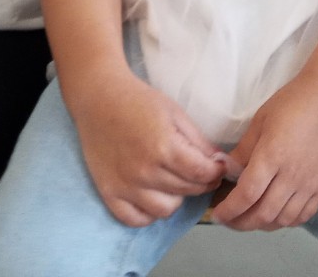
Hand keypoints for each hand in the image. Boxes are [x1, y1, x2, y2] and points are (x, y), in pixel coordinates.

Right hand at [71, 73, 227, 226]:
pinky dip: (148, 213)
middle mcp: (145, 171)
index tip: (218, 168)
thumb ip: (198, 141)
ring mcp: (125, 185)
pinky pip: (136, 219)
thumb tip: (219, 163)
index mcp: (165, 147)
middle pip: (187, 191)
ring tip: (175, 183)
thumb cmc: (139, 101)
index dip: (216, 172)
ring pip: (165, 210)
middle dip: (201, 182)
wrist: (98, 98)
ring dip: (176, 198)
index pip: (202, 174)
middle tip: (200, 173)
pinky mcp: (108, 193)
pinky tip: (153, 196)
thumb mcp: (175, 113)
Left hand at [212, 75, 317, 231]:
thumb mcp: (260, 122)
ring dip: (262, 224)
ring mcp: (309, 184)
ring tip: (249, 218)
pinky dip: (285, 222)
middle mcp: (291, 176)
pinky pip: (302, 216)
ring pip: (282, 220)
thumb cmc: (291, 105)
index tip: (217, 214)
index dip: (229, 210)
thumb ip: (242, 151)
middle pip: (263, 214)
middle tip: (229, 219)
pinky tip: (275, 215)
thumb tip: (225, 171)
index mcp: (272, 156)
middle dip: (241, 223)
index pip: (246, 195)